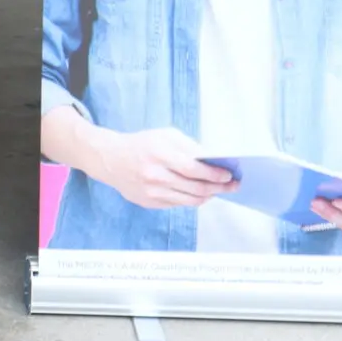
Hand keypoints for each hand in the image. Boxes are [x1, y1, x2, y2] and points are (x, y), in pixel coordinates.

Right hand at [85, 126, 233, 210]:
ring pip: (190, 200)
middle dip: (218, 188)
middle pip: (195, 188)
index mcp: (159, 154)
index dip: (214, 174)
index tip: (228, 175)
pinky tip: (199, 193)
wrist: (110, 159)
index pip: (194, 169)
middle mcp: (155, 176)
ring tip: (217, 190)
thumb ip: (189, 147)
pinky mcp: (150, 203)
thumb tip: (214, 161)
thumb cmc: (141, 145)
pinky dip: (192, 199)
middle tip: (231, 185)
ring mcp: (152, 192)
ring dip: (208, 196)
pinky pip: (179, 204)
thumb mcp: (165, 136)